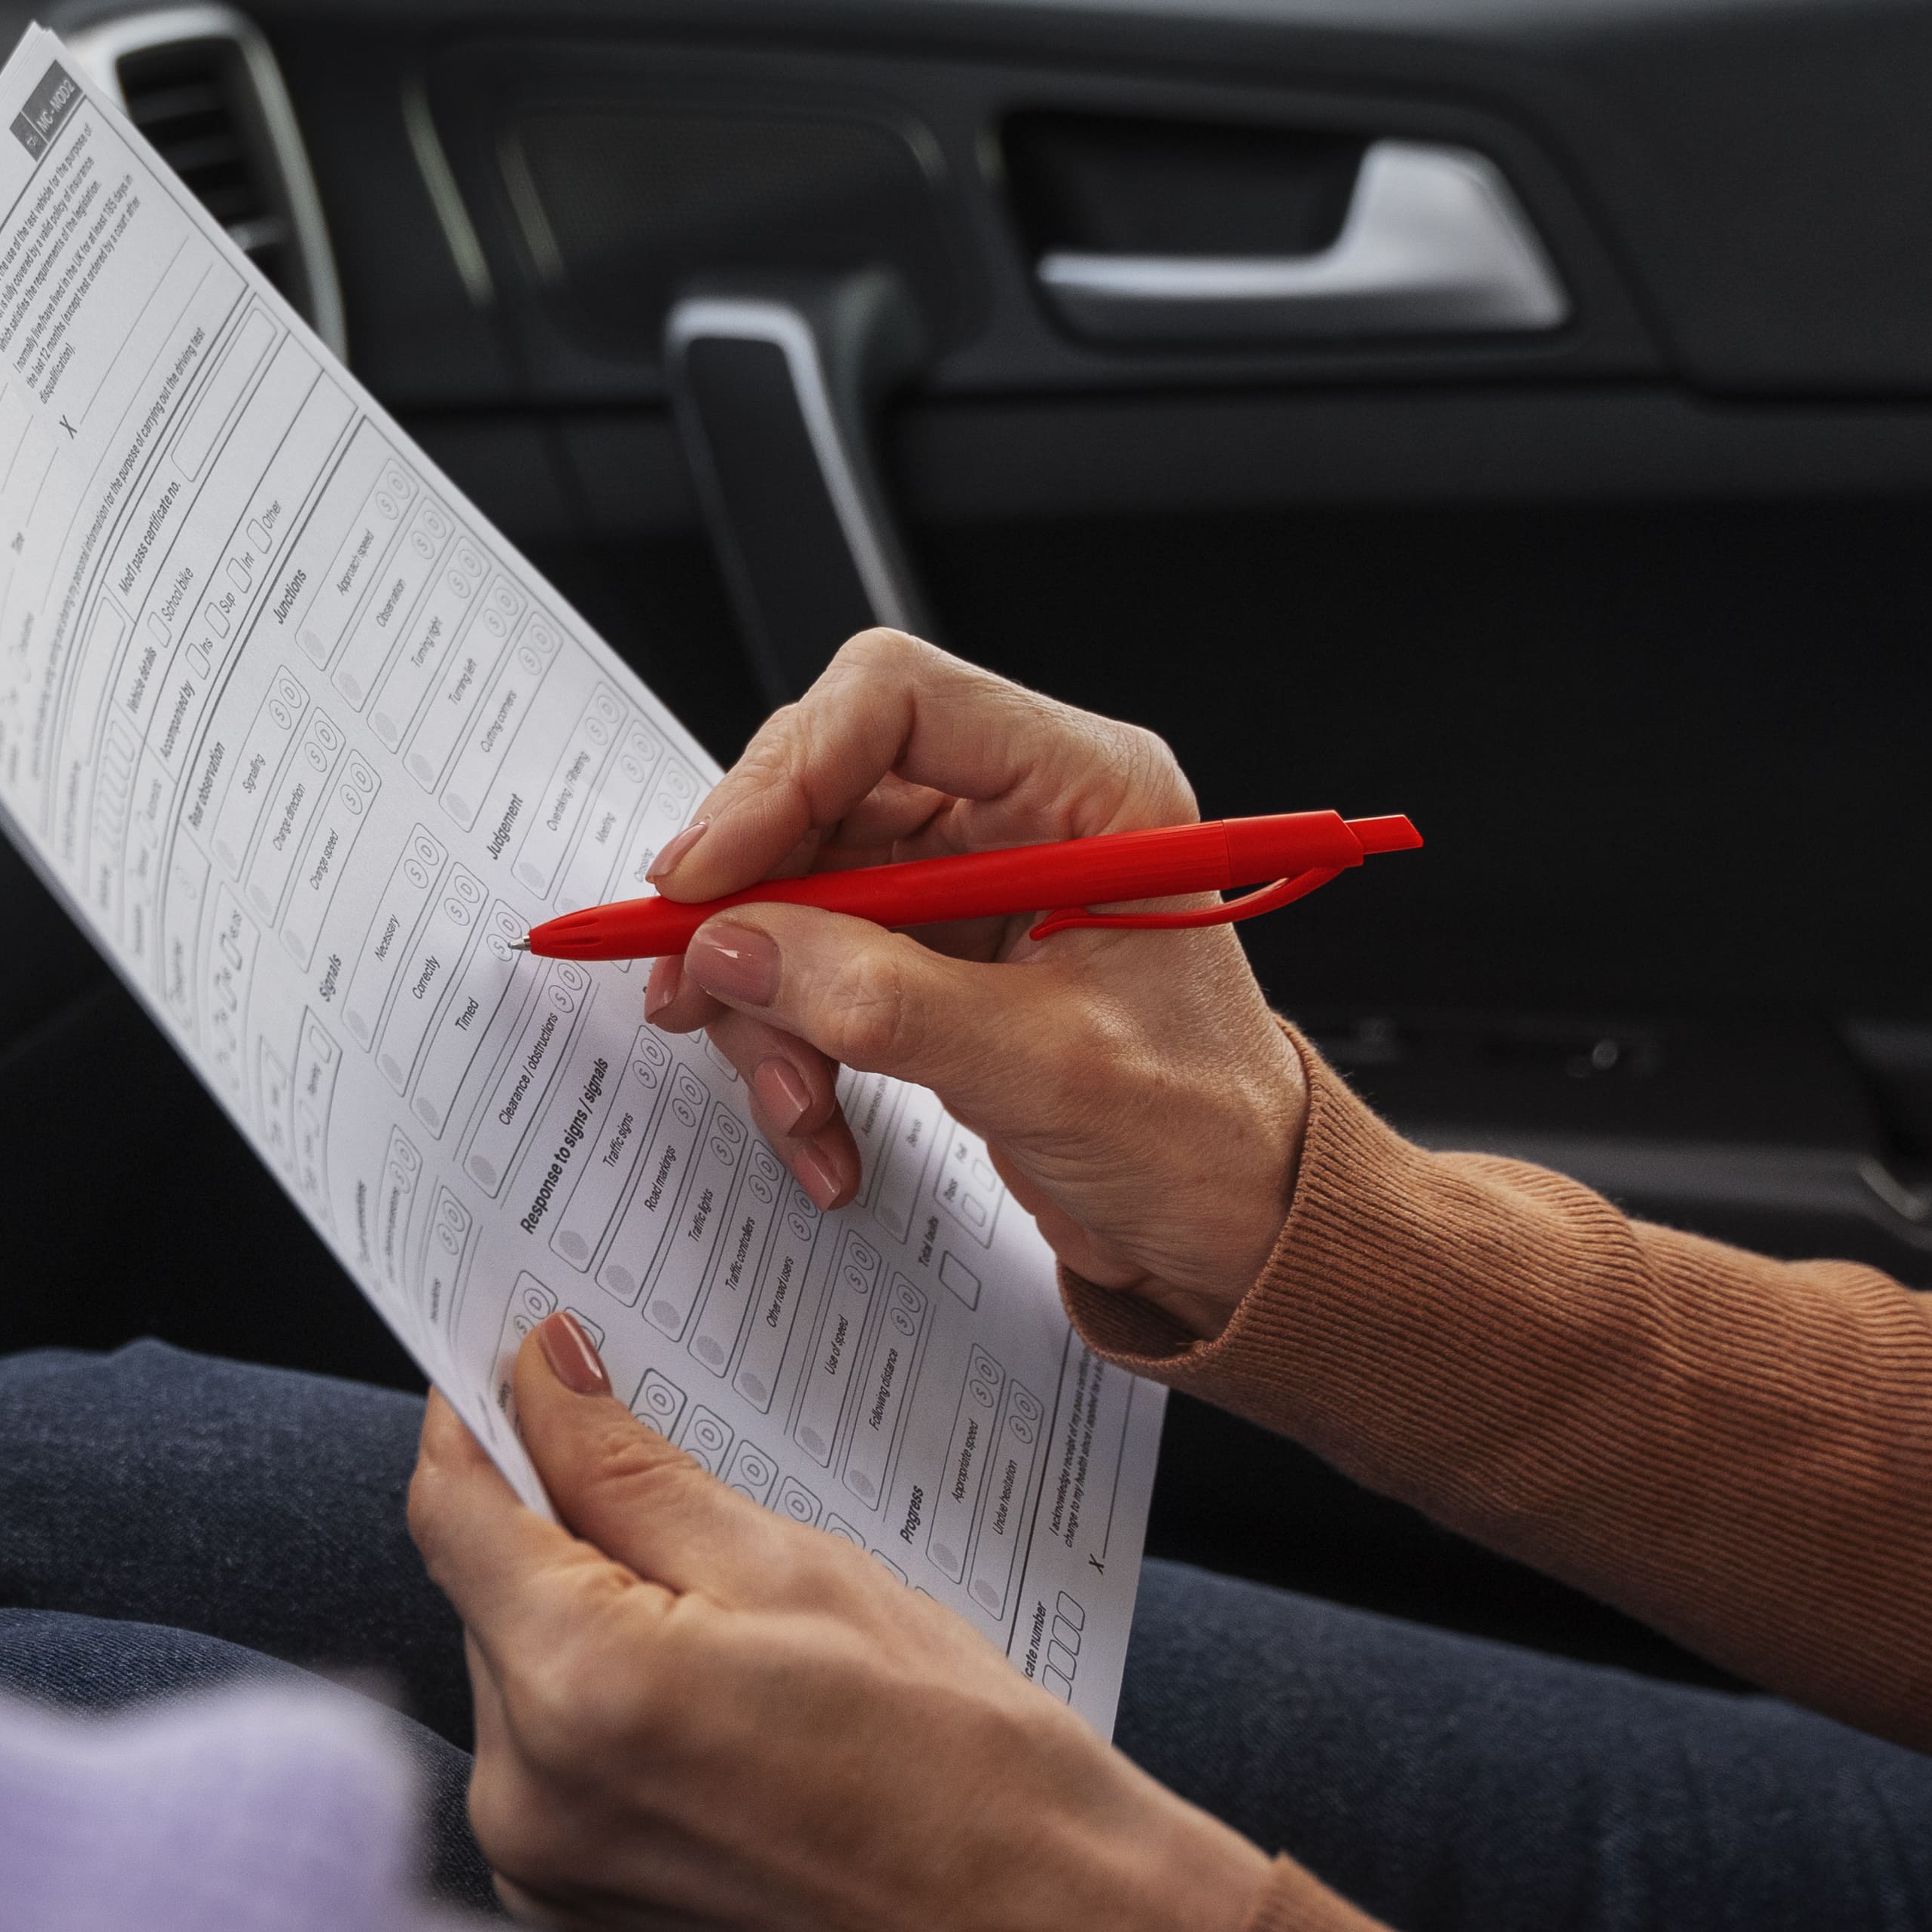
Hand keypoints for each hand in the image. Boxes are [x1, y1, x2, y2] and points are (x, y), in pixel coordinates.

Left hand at [406, 1313, 1267, 1931]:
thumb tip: (538, 1377)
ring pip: (517, 1687)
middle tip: (675, 1503)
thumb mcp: (795, 1568)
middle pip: (484, 1601)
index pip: (452, 1510)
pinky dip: (606, 1725)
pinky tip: (720, 1721)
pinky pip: (552, 1775)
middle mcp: (527, 1801)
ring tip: (735, 1641)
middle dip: (557, 1534)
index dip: (477, 1420)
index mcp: (579, 1691)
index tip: (515, 1365)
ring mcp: (545, 1880)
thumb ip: (630, 1471)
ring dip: (585, 1634)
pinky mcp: (577, 1926)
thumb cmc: (959, 1758)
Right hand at [644, 630, 1310, 1336]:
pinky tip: (820, 1125)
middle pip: (825, 791)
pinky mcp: (933, 952)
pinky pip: (812, 964)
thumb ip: (883, 1001)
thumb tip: (737, 947)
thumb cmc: (1203, 1137)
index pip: (896, 703)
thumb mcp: (1045, 1070)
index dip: (784, 775)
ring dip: (765, 1000)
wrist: (1238, 1228)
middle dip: (751, 903)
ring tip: (794, 1100)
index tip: (708, 876)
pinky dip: (793, 1045)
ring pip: (798, 887)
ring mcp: (970, 882)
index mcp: (1086, 787)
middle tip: (693, 985)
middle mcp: (1021, 812)